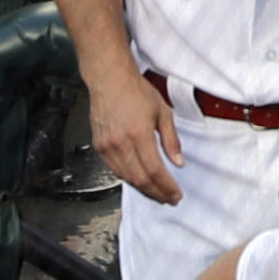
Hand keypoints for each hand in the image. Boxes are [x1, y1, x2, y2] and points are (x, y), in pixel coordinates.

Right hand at [83, 65, 183, 204]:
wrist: (109, 80)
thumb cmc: (136, 91)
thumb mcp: (163, 112)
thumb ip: (171, 140)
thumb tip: (178, 162)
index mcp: (138, 134)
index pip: (154, 170)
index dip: (166, 186)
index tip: (176, 194)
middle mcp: (120, 143)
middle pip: (140, 179)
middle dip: (157, 193)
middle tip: (169, 199)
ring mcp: (107, 147)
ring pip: (126, 178)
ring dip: (144, 189)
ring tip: (158, 194)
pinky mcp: (99, 147)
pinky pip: (115, 170)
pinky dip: (130, 179)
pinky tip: (140, 181)